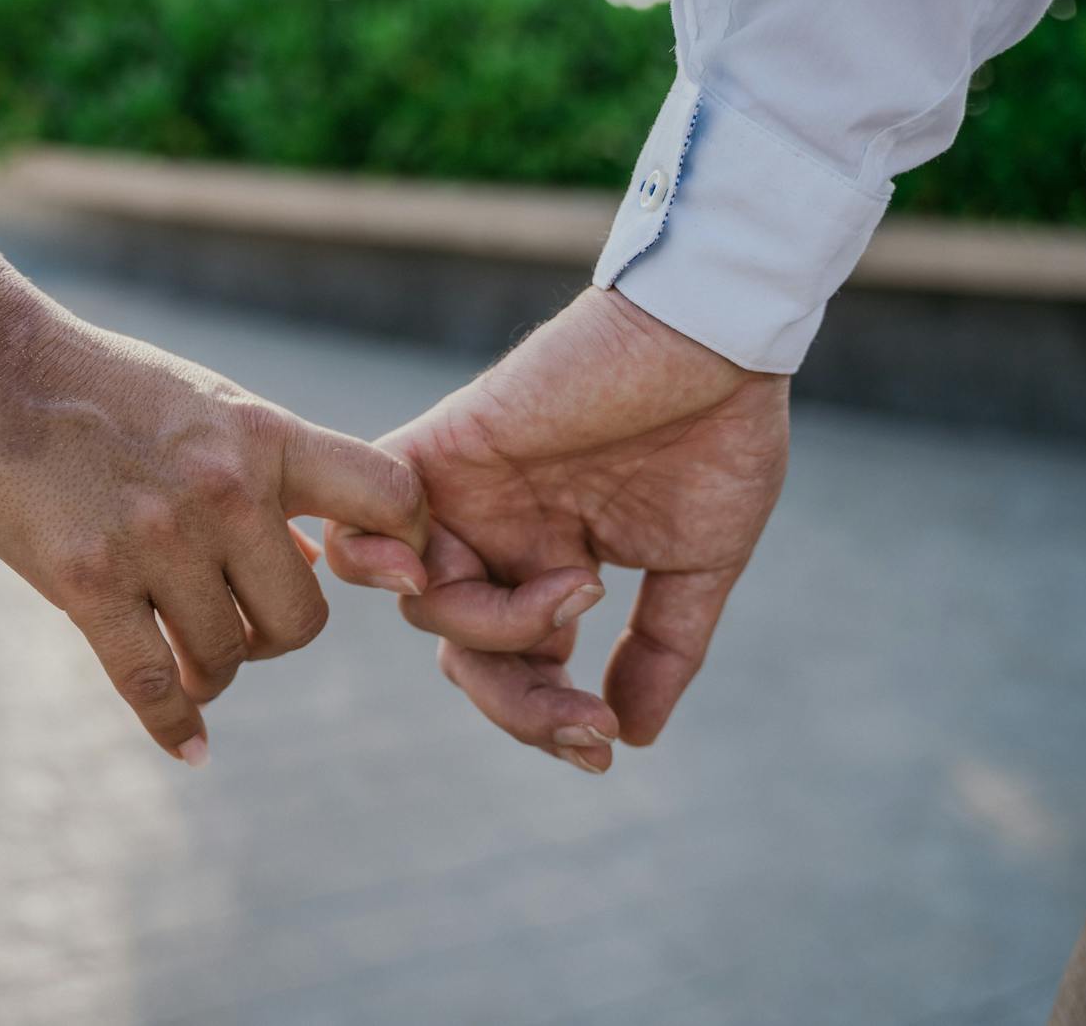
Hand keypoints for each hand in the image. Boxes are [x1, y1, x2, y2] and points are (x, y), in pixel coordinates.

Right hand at [0, 287, 428, 764]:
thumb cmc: (96, 383)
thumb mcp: (202, 405)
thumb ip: (265, 472)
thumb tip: (318, 557)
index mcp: (263, 436)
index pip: (391, 498)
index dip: (406, 549)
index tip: (384, 579)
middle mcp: (224, 490)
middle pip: (305, 618)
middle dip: (274, 636)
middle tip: (238, 625)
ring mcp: (155, 538)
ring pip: (226, 657)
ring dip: (212, 672)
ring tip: (187, 660)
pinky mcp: (86, 581)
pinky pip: (153, 686)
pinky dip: (175, 726)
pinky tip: (189, 745)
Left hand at [325, 287, 787, 772]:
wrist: (713, 337)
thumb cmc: (718, 433)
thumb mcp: (697, 564)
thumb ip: (660, 649)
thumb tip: (630, 737)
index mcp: (555, 565)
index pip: (522, 666)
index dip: (549, 719)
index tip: (601, 749)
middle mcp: (502, 538)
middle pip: (465, 652)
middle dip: (520, 704)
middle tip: (583, 726)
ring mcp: (467, 497)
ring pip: (422, 604)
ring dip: (494, 629)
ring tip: (580, 588)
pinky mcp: (441, 449)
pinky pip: (367, 515)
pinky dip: (376, 557)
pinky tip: (424, 578)